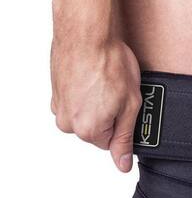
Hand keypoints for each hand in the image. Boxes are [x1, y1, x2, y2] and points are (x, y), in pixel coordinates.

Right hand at [51, 37, 141, 171]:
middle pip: (98, 130)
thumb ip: (125, 138)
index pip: (112, 143)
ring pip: (86, 115)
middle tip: (117, 92)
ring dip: (97, 103)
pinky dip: (86, 93)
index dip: (123, 124)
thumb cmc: (109, 63)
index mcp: (89, 130)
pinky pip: (76, 101)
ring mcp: (60, 107)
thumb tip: (122, 164)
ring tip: (106, 82)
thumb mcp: (130, 106)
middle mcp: (69, 123)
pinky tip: (95, 78)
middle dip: (110, 114)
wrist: (86, 33)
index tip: (125, 107)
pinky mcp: (56, 92)